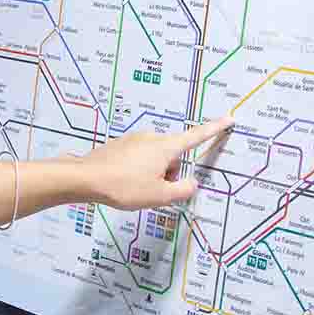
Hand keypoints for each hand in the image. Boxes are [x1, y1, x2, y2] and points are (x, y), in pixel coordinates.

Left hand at [80, 115, 232, 209]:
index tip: (227, 119)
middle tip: (154, 191)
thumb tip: (191, 184)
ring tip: (135, 189)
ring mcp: (135, 140)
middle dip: (170, 174)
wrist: (86, 178)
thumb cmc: (123, 186)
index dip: (214, 129)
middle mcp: (152, 138)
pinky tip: (124, 184)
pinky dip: (137, 172)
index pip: (197, 136)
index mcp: (166, 147)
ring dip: (153, 174)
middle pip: (173, 156)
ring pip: (155, 159)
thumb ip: (182, 190)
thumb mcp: (160, 195)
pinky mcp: (121, 146)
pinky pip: (139, 159)